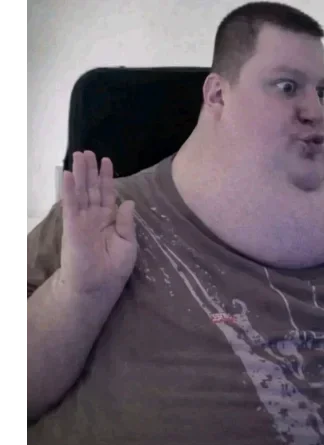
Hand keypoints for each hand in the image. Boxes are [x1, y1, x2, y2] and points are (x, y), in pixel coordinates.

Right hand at [60, 151, 137, 294]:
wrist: (98, 285)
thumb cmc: (114, 267)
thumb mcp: (128, 243)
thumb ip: (127, 222)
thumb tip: (128, 201)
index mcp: (109, 220)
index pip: (107, 194)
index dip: (106, 178)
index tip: (107, 161)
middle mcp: (94, 217)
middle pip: (92, 188)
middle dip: (90, 170)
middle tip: (87, 152)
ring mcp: (82, 220)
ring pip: (80, 192)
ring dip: (79, 173)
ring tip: (78, 155)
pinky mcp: (72, 226)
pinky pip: (70, 204)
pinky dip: (68, 189)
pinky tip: (66, 175)